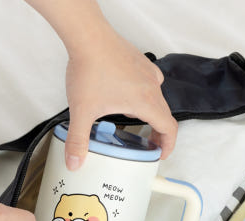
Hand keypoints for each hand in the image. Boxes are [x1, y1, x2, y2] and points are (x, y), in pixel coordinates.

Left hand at [24, 0, 177, 168]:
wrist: (87, 35)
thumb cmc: (91, 67)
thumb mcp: (82, 111)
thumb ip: (78, 139)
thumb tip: (75, 161)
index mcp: (146, 103)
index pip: (169, 129)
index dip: (168, 145)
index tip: (160, 153)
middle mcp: (152, 88)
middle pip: (164, 116)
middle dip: (158, 133)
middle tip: (148, 143)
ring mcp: (148, 73)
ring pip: (158, 99)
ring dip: (151, 114)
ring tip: (134, 120)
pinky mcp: (141, 62)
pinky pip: (150, 83)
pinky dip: (144, 94)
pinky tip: (128, 93)